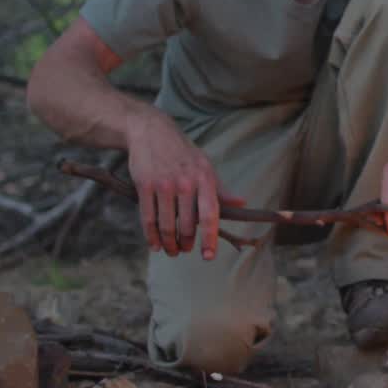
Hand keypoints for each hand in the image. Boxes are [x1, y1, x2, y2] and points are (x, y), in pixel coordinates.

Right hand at [125, 109, 243, 259]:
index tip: (208, 256)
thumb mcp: (205, 166)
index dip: (209, 238)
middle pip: (187, 225)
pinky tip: (154, 244)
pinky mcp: (144, 185)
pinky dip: (151, 236)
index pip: (210, 214)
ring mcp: (164, 184)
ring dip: (169, 243)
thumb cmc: (183, 153)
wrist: (151, 131)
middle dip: (186, 243)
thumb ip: (220, 189)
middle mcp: (186, 182)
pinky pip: (148, 218)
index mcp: (205, 179)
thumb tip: (242, 202)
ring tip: (171, 251)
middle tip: (185, 251)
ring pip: (167, 225)